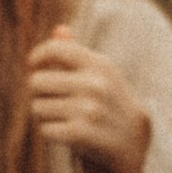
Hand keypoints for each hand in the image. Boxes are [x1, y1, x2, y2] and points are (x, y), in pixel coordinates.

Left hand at [28, 28, 150, 172]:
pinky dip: (51, 134)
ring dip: (45, 116)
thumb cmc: (110, 103)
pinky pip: (44, 130)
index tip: (36, 66)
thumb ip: (77, 52)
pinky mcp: (81, 133)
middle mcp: (95, 84)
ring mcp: (89, 109)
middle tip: (54, 101)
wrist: (135, 143)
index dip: (38, 57)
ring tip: (65, 118)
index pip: (55, 49)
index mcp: (99, 64)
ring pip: (37, 107)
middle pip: (36, 82)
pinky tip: (68, 134)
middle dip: (39, 93)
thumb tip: (59, 30)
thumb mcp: (101, 74)